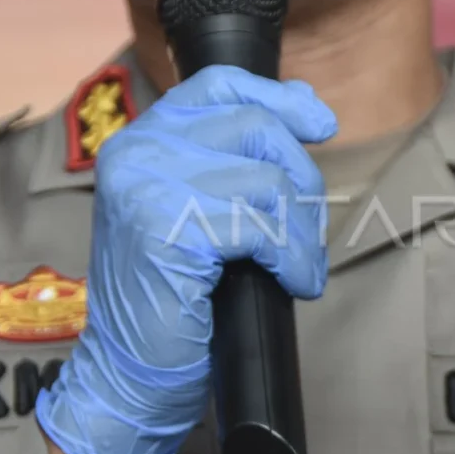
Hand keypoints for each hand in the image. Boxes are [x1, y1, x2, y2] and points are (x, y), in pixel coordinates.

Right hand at [36, 66, 336, 453]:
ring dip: (301, 234)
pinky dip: (293, 259)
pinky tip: (294, 283)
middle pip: (258, 127)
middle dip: (301, 183)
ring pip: (268, 181)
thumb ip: (239, 156)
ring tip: (301, 270)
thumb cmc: (176, 293)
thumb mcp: (202, 209)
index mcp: (143, 139)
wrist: (132, 370)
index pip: (219, 83)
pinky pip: (262, 227)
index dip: (279, 97)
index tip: (322, 125)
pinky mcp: (167, 230)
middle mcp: (137, 151)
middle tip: (305, 234)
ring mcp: (147, 188)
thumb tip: (309, 104)